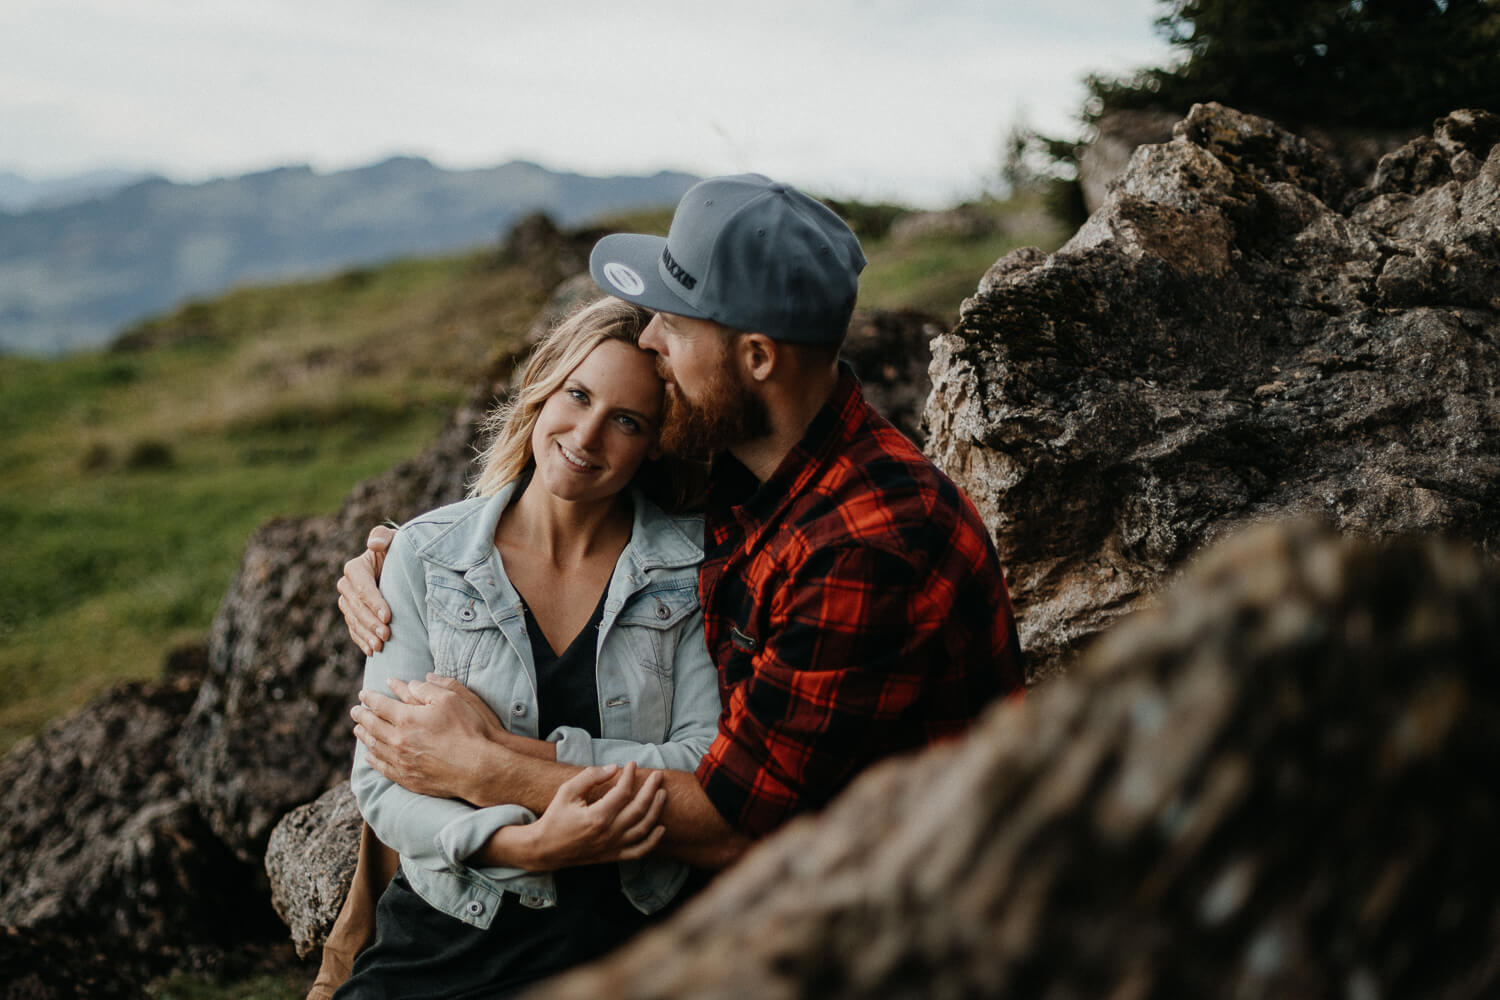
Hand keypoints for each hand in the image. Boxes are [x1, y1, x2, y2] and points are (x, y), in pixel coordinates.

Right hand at [339, 524, 395, 654]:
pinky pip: (353, 630)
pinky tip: (371, 651)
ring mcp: (347, 602)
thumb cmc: (399, 552)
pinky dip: (362, 641)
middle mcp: (346, 585)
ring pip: (354, 621)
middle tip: (387, 636)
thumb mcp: (394, 540)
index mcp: (355, 568)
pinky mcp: (352, 615)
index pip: (363, 587)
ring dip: (366, 635)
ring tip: (380, 647)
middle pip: (357, 607)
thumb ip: (383, 537)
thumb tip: (373, 544)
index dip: (374, 602)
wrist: (399, 568)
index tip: (388, 616)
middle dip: (371, 623)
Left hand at [351, 675, 505, 802]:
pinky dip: (373, 760)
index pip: (380, 705)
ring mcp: (401, 762)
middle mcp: (398, 741)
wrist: (477, 768)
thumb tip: (409, 683)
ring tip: (358, 730)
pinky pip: (383, 768)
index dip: (370, 698)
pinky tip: (370, 756)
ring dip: (364, 737)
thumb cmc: (467, 730)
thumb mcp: (451, 699)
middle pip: (372, 726)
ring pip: (374, 747)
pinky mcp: (408, 778)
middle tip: (355, 711)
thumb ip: (427, 689)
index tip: (363, 693)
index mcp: (407, 719)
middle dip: (361, 716)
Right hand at [514, 762, 666, 869]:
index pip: (623, 792)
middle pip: (639, 809)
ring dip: (656, 810)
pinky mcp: (612, 856)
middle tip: (658, 775)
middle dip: (651, 789)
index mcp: (597, 817)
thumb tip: (614, 767)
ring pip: (643, 828)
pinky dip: (652, 841)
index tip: (632, 764)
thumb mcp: (567, 791)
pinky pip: (639, 851)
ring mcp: (612, 847)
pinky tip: (661, 828)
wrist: (545, 849)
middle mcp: (608, 833)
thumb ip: (590, 777)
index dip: (630, 776)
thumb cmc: (555, 817)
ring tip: (662, 793)